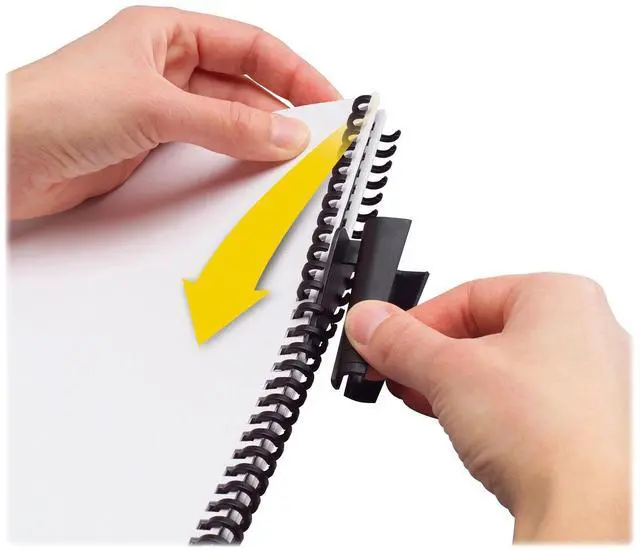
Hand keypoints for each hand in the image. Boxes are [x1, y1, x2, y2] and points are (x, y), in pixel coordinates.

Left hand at [8, 6, 339, 219]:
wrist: (1, 161)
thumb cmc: (50, 107)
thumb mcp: (152, 106)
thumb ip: (225, 124)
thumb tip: (283, 134)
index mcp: (167, 35)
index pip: (251, 48)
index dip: (294, 73)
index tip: (328, 101)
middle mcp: (168, 72)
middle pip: (245, 89)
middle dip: (282, 113)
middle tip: (317, 141)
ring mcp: (163, 114)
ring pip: (229, 125)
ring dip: (260, 143)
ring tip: (292, 162)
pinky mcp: (154, 152)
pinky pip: (208, 155)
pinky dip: (233, 167)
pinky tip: (252, 178)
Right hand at [345, 273, 629, 542]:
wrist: (589, 512)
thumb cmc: (551, 434)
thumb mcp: (449, 373)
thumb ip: (400, 342)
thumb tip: (368, 322)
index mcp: (561, 297)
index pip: (465, 296)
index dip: (415, 322)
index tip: (384, 341)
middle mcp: (582, 332)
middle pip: (478, 332)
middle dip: (429, 357)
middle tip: (397, 373)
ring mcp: (586, 378)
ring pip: (496, 367)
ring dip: (449, 384)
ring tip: (421, 400)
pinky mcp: (580, 419)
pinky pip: (517, 398)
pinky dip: (479, 406)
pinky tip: (456, 423)